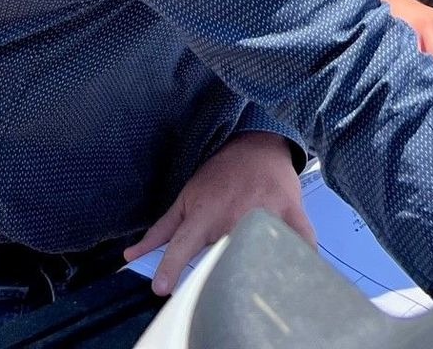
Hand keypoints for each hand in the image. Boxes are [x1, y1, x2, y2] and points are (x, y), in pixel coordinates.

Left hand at [124, 132, 311, 294]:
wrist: (257, 145)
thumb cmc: (218, 175)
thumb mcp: (185, 198)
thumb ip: (161, 231)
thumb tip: (130, 257)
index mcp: (204, 215)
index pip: (182, 244)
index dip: (170, 267)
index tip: (161, 288)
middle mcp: (232, 217)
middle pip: (223, 257)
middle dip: (217, 274)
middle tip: (216, 286)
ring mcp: (264, 215)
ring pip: (262, 251)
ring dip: (260, 267)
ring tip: (257, 280)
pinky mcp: (291, 213)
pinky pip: (300, 239)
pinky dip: (303, 254)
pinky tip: (300, 267)